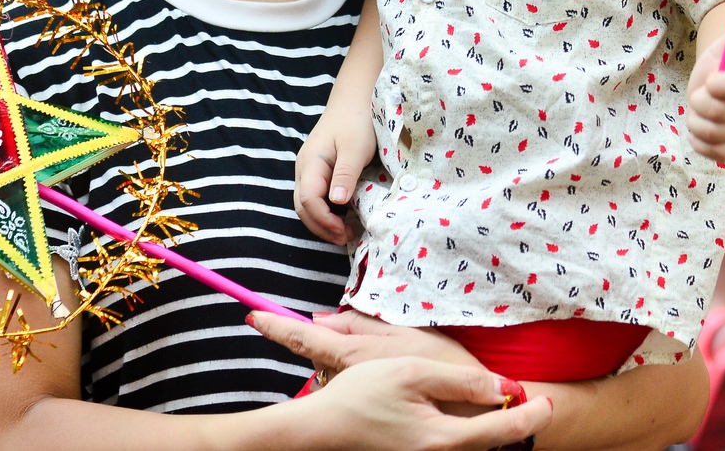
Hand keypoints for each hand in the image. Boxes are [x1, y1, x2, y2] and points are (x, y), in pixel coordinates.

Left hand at [251, 309, 482, 383]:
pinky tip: (375, 381)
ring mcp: (358, 393)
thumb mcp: (404, 335)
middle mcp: (349, 376)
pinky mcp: (368, 409)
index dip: (278, 327)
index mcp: (355, 354)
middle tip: (297, 329)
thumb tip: (319, 319)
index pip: (307, 338)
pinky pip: (349, 389)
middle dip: (308, 342)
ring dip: (336, 366)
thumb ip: (359, 325)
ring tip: (354, 360)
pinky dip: (352, 382)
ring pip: (331, 375)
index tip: (251, 315)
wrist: (472, 402)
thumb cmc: (441, 364)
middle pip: (317, 357)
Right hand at [297, 103, 378, 244]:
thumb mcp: (355, 147)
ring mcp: (309, 170)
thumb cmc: (357, 122)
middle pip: (303, 207)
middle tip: (344, 239)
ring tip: (345, 233)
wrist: (354, 101)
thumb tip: (337, 203)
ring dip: (323, 222)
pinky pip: (315, 197)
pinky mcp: (318, 171)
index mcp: (311, 163)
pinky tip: (343, 217)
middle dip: (321, 227)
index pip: (309, 201)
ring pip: (307, 204)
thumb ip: (346, 174)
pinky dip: (326, 212)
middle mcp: (304, 169)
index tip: (343, 232)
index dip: (324, 221)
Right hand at [303, 357, 552, 450]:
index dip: (533, 415)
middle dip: (519, 426)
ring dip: (495, 432)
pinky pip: (456, 450)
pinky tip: (473, 420)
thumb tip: (503, 389)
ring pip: (475, 449)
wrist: (320, 431)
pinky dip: (473, 438)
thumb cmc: (361, 397)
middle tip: (538, 405)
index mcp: (444, 440)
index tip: (551, 401)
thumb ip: (461, 381)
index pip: (505, 430)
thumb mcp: (413, 372)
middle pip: (494, 445)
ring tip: (510, 410)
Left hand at [686, 44, 724, 162]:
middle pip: (714, 112)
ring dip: (695, 120)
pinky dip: (698, 141)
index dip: (714, 85)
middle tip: (702, 96)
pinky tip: (703, 129)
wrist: (721, 96)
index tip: (709, 81)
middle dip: (697, 102)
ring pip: (708, 132)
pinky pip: (710, 151)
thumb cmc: (719, 71)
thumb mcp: (721, 52)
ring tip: (702, 112)